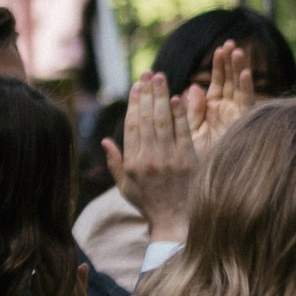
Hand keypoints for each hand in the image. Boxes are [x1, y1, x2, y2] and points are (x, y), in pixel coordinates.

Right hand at [104, 71, 195, 243]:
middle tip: (150, 74)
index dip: (133, 104)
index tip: (136, 87)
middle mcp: (149, 159)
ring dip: (162, 97)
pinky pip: (183, 132)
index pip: (131, 127)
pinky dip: (180, 114)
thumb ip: (115, 162)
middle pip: (146, 119)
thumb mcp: (125, 187)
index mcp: (132, 164)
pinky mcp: (189, 161)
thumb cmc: (149, 204)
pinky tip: (179, 98)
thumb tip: (105, 140)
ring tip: (162, 78)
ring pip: (163, 122)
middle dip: (148, 94)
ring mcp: (170, 160)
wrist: (177, 221)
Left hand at [192, 39, 256, 155]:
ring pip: (238, 88)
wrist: (201, 178)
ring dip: (238, 69)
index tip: (219, 49)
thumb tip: (190, 89)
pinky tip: (245, 73)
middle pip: (230, 81)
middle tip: (229, 44)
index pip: (217, 81)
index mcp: (212, 108)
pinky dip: (245, 87)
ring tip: (236, 51)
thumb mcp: (188, 131)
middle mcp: (226, 109)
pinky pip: (244, 102)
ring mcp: (235, 115)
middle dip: (230, 63)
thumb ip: (190, 111)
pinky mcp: (241, 122)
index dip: (219, 66)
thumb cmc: (191, 157)